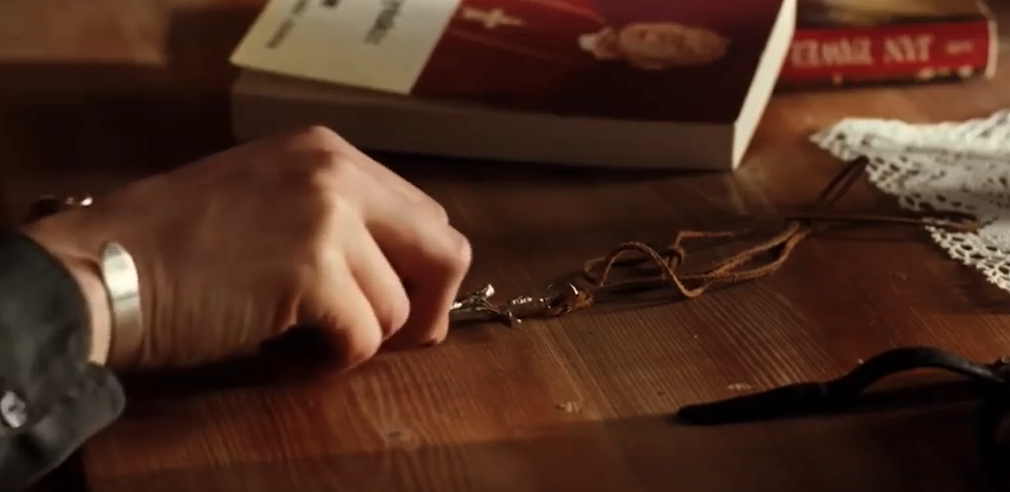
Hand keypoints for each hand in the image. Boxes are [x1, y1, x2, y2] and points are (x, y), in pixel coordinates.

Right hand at [23, 126, 471, 370]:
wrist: (101, 269)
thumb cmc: (175, 246)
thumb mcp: (269, 199)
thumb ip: (337, 220)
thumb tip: (402, 275)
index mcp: (331, 153)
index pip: (426, 217)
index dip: (420, 272)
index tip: (393, 305)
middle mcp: (338, 173)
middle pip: (446, 252)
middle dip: (427, 310)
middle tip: (386, 339)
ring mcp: (328, 218)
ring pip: (399, 309)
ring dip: (359, 340)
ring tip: (302, 340)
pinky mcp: (312, 271)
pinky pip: (363, 339)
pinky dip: (331, 362)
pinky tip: (287, 354)